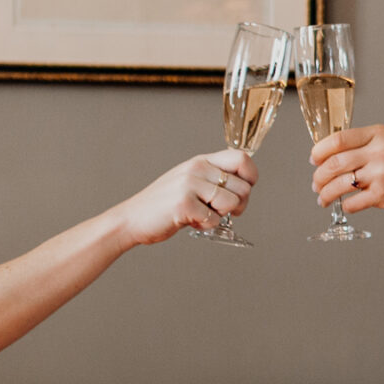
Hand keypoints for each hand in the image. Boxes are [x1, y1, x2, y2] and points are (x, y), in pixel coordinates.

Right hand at [114, 150, 258, 246]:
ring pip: (232, 203)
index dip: (251, 177)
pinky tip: (191, 221)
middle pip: (243, 187)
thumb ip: (214, 180)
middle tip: (221, 211)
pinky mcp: (183, 203)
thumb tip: (245, 188)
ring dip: (221, 215)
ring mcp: (189, 184)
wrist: (132, 219)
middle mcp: (197, 168)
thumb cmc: (165, 205)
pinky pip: (214, 219)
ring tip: (201, 214)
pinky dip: (206, 226)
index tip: (243, 191)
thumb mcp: (191, 182)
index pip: (242, 158)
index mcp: (201, 161)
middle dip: (239, 206)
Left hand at [310, 125, 383, 219]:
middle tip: (316, 184)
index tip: (314, 160)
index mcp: (379, 135)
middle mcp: (379, 152)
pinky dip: (345, 206)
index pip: (338, 139)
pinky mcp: (383, 195)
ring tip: (323, 198)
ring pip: (339, 184)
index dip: (320, 151)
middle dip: (319, 176)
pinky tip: (346, 206)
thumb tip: (331, 156)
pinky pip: (353, 203)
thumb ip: (365, 145)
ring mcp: (381, 174)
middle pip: (334, 163)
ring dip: (326, 194)